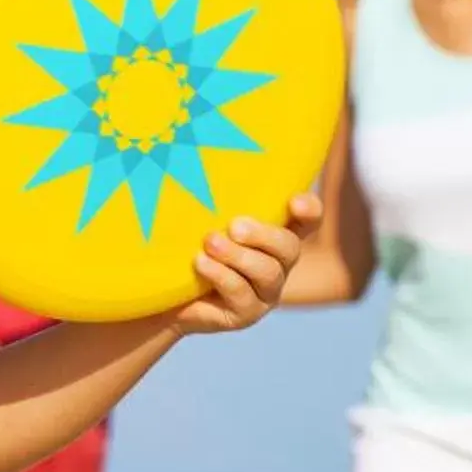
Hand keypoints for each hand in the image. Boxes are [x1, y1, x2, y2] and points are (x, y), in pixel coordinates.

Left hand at [172, 195, 322, 335]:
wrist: (162, 295)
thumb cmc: (185, 245)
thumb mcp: (202, 219)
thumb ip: (216, 199)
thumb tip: (202, 157)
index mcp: (275, 234)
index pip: (307, 220)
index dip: (309, 210)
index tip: (294, 202)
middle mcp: (278, 263)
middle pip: (290, 247)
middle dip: (264, 235)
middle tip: (234, 225)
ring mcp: (265, 291)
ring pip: (268, 272)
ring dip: (238, 255)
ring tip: (210, 242)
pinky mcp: (246, 313)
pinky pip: (242, 293)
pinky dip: (221, 275)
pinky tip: (200, 263)